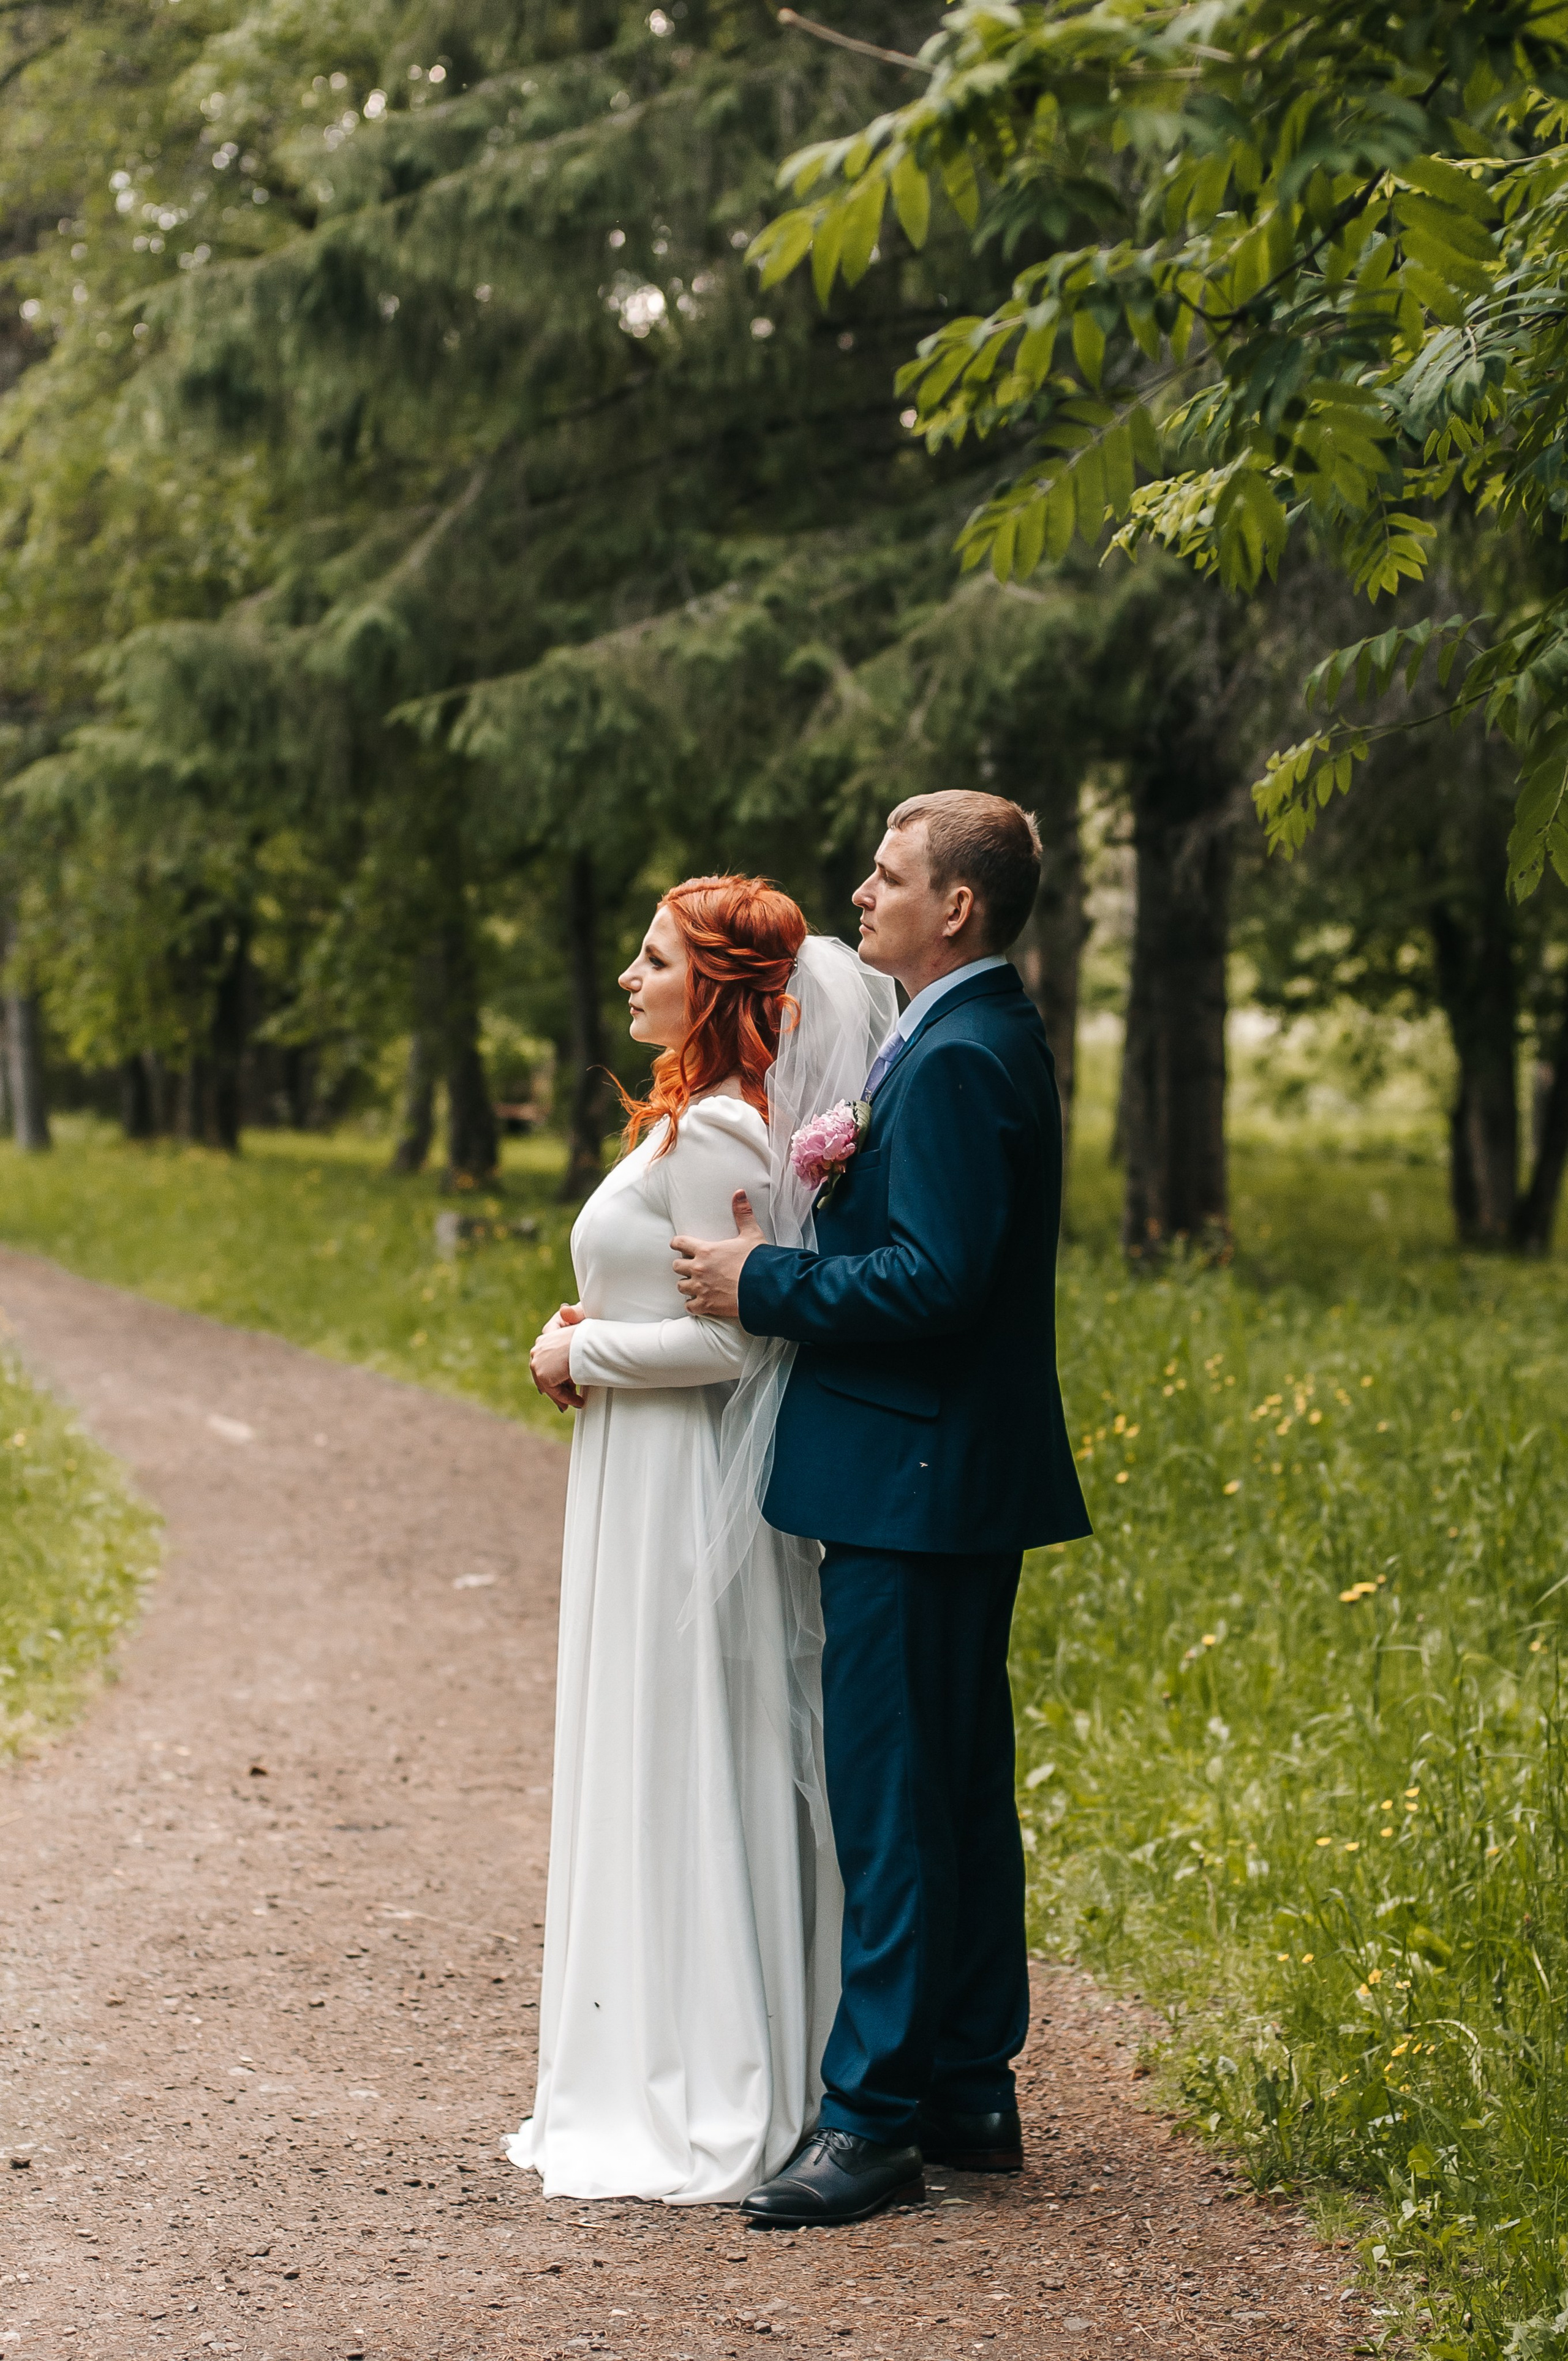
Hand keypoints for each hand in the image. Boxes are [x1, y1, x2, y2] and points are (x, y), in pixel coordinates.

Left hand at [530, 1302, 586, 1411]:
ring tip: (574, 1401)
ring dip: (563, 1394)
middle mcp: (538, 1349)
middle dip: (557, 1385)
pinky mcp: (543, 1376)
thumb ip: (572, 1316)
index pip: (543, 1356)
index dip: (550, 1369)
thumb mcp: (580, 1321)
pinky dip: (567, 1399)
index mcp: (545, 1337)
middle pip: (545, 1372)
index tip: (555, 1380)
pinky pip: (555, 1392)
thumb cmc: (587, 1331)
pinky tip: (578, 1402)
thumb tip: (564, 1309)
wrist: (584, 1342)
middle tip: (569, 1394)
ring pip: (549, 1384)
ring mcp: (538, 1363)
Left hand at [671, 1190, 763, 1321]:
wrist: (763, 1288)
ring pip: (681, 1286)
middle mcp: (699, 1269)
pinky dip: (693, 1304)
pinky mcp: (707, 1305)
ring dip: (686, 1285)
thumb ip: (742, 1213)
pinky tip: (699, 1302)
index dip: (677, 1243)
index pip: (679, 1243)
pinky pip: (689, 1306)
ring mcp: (701, 1288)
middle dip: (682, 1266)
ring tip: (695, 1284)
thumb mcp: (751, 1234)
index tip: (678, 1245)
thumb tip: (739, 1192)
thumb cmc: (757, 1261)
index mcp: (706, 1250)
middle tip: (691, 1266)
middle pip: (676, 1266)